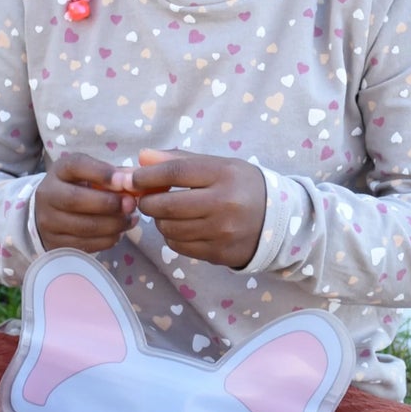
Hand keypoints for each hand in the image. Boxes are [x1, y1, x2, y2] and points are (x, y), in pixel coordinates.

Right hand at [35, 153, 137, 252]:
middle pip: (76, 199)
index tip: (125, 181)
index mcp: (59, 170)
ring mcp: (48, 221)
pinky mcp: (54, 243)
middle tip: (131, 205)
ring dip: (113, 225)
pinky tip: (119, 233)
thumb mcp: (91, 173)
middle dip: (109, 204)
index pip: (76, 166)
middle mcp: (48, 194)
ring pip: (83, 226)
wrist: (50, 211)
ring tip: (130, 220)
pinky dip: (107, 240)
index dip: (101, 173)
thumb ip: (113, 174)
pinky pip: (84, 245)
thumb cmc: (79, 187)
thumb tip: (134, 178)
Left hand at [126, 148, 265, 269]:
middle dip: (148, 201)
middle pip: (168, 205)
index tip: (134, 178)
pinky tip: (181, 227)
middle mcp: (225, 204)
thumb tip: (141, 158)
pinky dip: (172, 236)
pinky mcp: (219, 253)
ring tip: (167, 212)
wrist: (276, 219)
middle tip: (147, 198)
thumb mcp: (217, 164)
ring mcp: (222, 232)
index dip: (147, 176)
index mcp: (224, 175)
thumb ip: (178, 160)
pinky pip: (179, 246)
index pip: (176, 173)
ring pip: (170, 229)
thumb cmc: (240, 185)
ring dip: (159, 220)